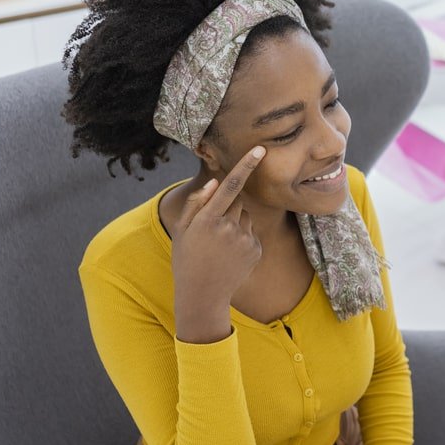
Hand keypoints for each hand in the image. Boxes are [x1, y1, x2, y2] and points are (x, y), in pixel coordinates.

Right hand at [171, 147, 265, 341]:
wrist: (202, 294)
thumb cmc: (188, 259)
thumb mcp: (183, 231)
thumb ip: (197, 204)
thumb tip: (215, 183)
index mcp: (207, 219)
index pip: (230, 186)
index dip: (246, 165)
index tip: (261, 150)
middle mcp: (228, 227)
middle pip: (237, 202)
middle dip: (227, 208)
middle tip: (213, 231)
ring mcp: (244, 239)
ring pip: (245, 216)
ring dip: (235, 223)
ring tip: (221, 245)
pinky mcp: (255, 249)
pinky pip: (251, 233)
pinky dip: (242, 239)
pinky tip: (230, 255)